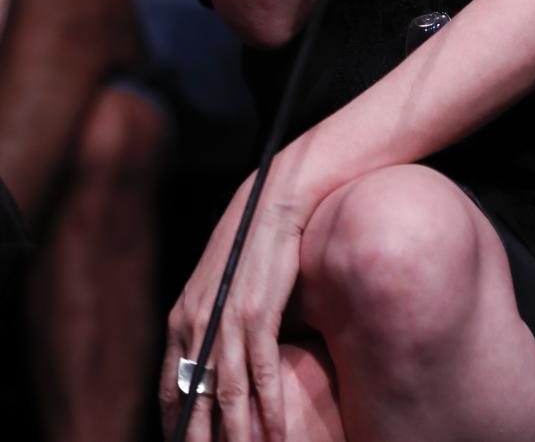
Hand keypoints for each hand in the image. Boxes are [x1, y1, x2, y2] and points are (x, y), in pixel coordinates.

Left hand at [160, 174, 305, 441]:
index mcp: (181, 319)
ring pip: (229, 395)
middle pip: (196, 401)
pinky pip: (262, 372)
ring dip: (237, 437)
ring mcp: (227, 320)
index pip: (172, 390)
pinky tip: (276, 433)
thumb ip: (206, 323)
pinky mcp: (260, 313)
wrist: (272, 202)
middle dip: (202, 441)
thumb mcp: (215, 286)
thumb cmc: (248, 245)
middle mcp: (197, 324)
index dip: (176, 426)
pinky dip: (270, 408)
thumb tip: (211, 361)